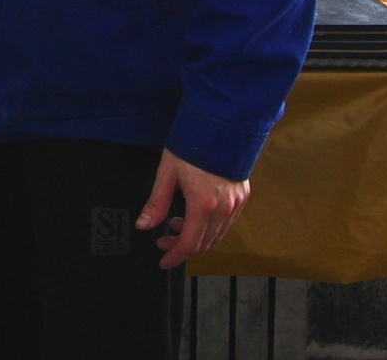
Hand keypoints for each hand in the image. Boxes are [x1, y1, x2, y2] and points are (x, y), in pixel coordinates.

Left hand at [136, 148, 249, 268]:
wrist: (220, 124)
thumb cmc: (190, 145)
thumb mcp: (168, 172)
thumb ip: (157, 202)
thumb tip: (143, 225)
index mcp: (203, 204)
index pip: (189, 243)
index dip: (175, 256)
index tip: (163, 260)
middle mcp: (223, 208)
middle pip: (203, 243)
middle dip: (182, 246)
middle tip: (164, 238)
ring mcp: (236, 203)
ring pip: (216, 235)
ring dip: (196, 236)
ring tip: (177, 221)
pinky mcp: (243, 196)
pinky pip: (227, 223)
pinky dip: (211, 227)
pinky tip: (197, 215)